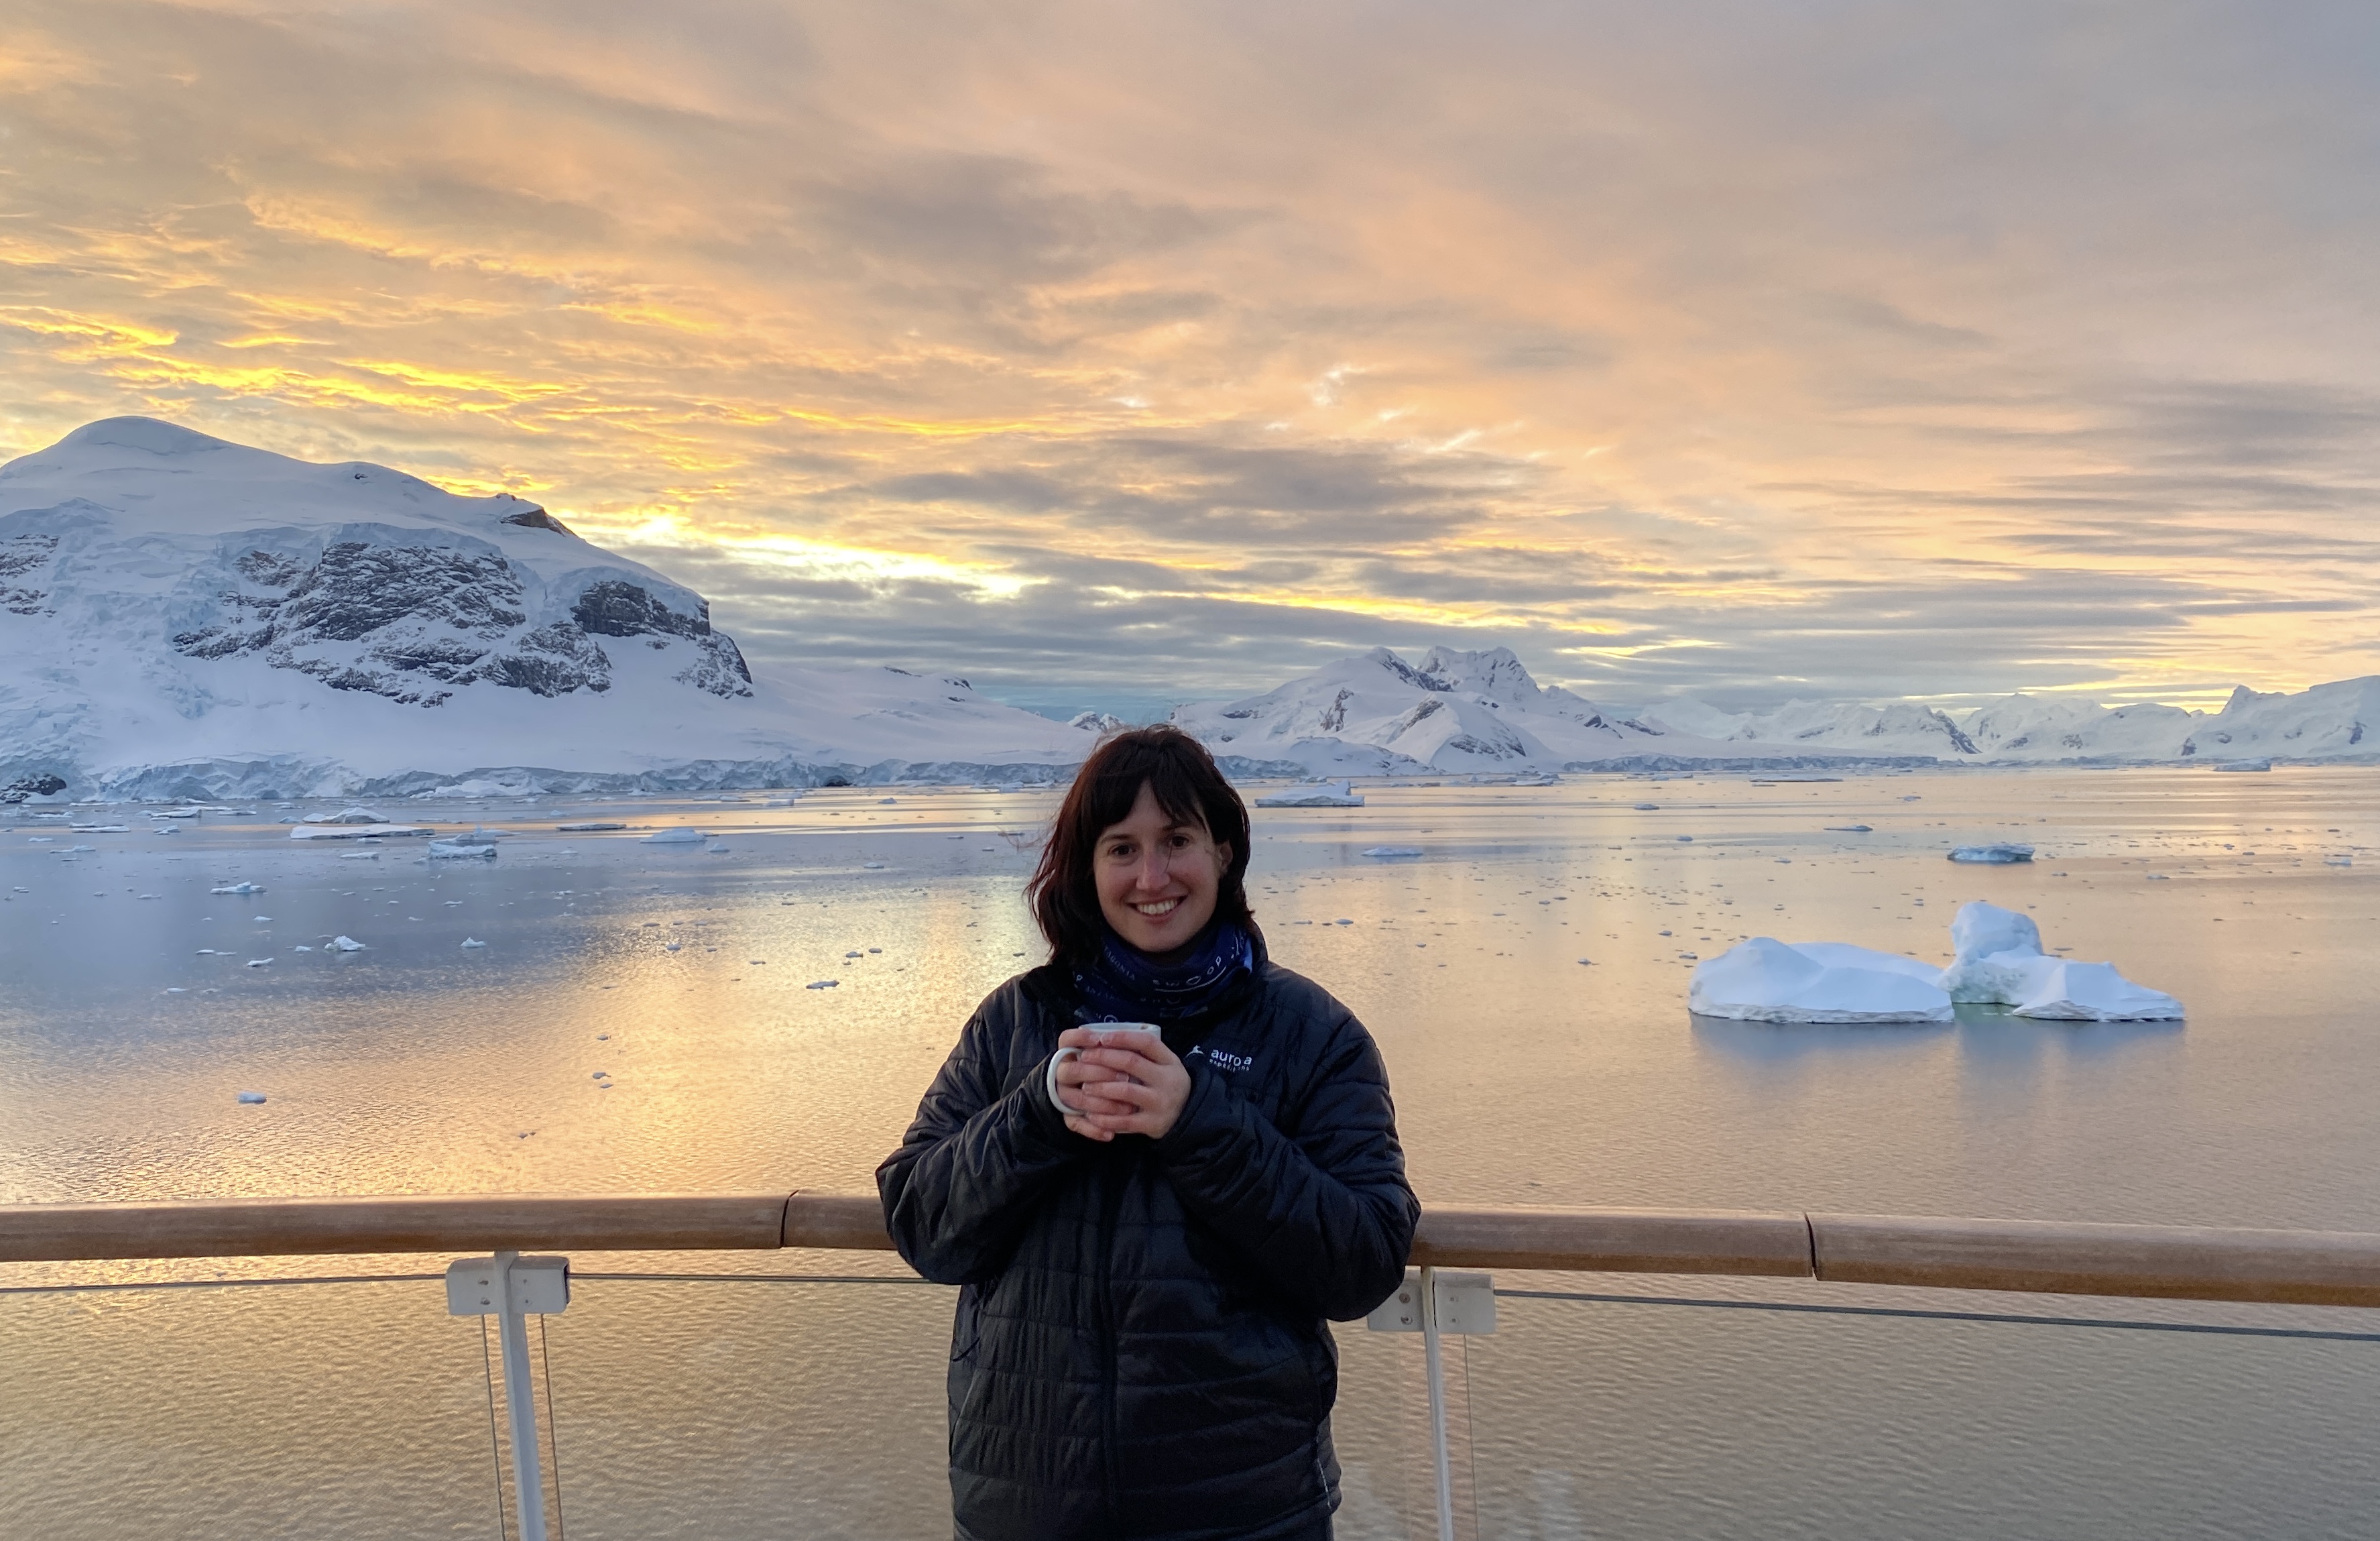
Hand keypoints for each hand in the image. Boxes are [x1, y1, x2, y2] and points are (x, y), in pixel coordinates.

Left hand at [1053, 1027, 1190, 1141]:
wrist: (1187, 1115)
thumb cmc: (1165, 1083)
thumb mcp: (1163, 1064)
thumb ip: (1142, 1053)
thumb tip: (1104, 1039)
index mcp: (1169, 1061)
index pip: (1147, 1042)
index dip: (1123, 1037)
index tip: (1101, 1037)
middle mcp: (1167, 1080)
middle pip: (1131, 1062)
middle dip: (1103, 1057)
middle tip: (1084, 1057)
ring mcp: (1160, 1102)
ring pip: (1125, 1090)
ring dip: (1100, 1087)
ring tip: (1084, 1086)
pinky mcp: (1153, 1124)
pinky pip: (1124, 1120)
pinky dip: (1105, 1118)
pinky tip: (1091, 1114)